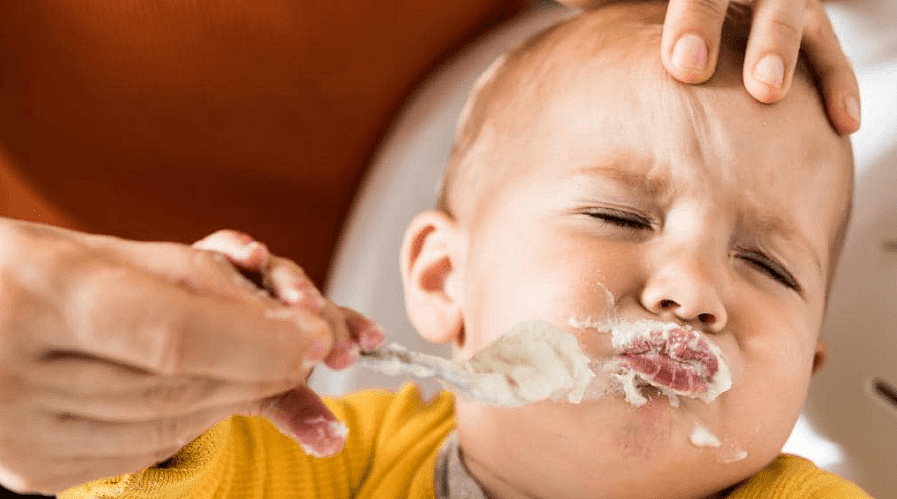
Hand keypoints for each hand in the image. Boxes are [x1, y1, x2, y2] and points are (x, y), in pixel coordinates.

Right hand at [0, 222, 381, 493]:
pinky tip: (209, 390)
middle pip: (181, 385)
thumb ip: (186, 278)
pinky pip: (144, 449)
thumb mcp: (95, 252)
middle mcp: (18, 373)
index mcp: (36, 294)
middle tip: (307, 347)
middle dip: (261, 367)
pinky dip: (192, 419)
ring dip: (236, 393)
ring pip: (171, 424)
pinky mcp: (36, 469)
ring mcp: (23, 434)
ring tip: (266, 363)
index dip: (259, 340)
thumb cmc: (23, 275)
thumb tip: (284, 318)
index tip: (317, 335)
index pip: (173, 333)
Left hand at [555, 0, 860, 134]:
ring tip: (771, 94)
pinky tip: (843, 124)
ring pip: (795, 15)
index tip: (683, 67)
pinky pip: (828, 49)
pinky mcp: (799, 24)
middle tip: (746, 84)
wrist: (665, 1)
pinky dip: (836, 83)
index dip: (694, 22)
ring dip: (790, 55)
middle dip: (752, 37)